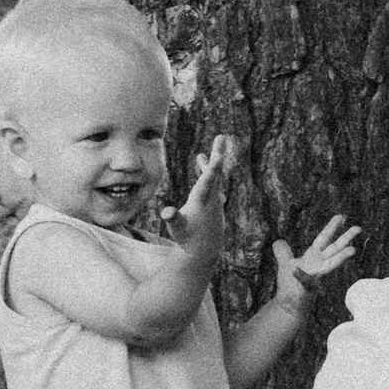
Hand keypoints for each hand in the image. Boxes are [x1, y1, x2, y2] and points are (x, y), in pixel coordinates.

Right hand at [170, 134, 235, 263]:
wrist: (203, 251)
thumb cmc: (187, 238)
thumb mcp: (177, 228)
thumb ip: (173, 218)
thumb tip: (166, 212)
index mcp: (202, 201)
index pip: (209, 181)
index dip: (213, 167)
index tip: (219, 154)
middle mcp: (211, 199)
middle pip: (215, 173)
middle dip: (217, 154)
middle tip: (222, 137)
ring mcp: (214, 200)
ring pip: (213, 177)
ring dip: (209, 162)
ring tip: (204, 148)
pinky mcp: (213, 203)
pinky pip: (211, 183)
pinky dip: (207, 172)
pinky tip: (203, 162)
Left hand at [271, 214, 358, 309]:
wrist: (289, 306)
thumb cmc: (290, 286)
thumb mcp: (285, 265)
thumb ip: (283, 253)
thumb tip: (279, 242)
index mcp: (312, 258)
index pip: (323, 240)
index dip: (331, 228)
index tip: (340, 216)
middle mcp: (317, 266)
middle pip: (333, 250)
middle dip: (345, 239)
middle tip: (358, 228)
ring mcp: (314, 278)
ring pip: (329, 266)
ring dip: (340, 258)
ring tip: (352, 250)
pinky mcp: (306, 291)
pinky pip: (304, 282)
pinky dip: (301, 276)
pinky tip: (297, 271)